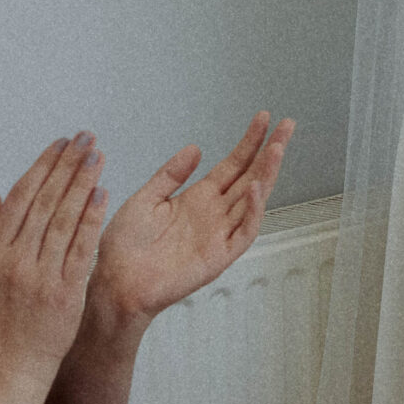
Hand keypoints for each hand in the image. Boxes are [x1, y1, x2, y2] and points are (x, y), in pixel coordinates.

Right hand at [0, 134, 108, 386]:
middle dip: (67, 165)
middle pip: (45, 201)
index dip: (43, 166)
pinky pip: (81, 247)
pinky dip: (92, 218)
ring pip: (64, 219)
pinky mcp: (66, 291)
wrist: (11, 362)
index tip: (61, 143)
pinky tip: (103, 193)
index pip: (21, 197)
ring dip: (83, 183)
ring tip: (98, 156)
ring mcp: (41, 275)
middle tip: (86, 138)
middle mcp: (14, 259)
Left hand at [89, 114, 291, 327]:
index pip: (233, 165)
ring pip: (254, 199)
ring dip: (267, 173)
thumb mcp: (144, 200)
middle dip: (270, 150)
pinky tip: (255, 189)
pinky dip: (253, 211)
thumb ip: (170, 174)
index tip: (263, 120)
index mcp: (197, 198)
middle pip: (251, 175)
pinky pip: (244, 232)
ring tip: (276, 149)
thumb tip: (194, 149)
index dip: (249, 142)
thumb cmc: (125, 249)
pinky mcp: (220, 256)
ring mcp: (220, 233)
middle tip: (287, 126)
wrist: (117, 284)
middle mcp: (214, 213)